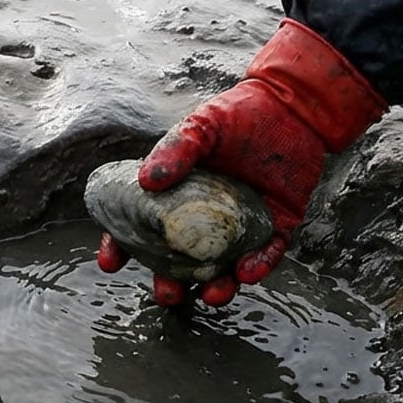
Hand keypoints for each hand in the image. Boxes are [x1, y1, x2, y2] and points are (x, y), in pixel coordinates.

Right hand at [97, 19, 386, 306]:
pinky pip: (265, 254)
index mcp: (179, 195)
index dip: (123, 246)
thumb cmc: (239, 114)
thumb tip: (145, 180)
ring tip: (212, 294)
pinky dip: (258, 266)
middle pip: (182, 260)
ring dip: (217, 286)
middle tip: (168, 295)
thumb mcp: (202, 126)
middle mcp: (206, 218)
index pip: (143, 226)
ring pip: (224, 267)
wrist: (292, 108)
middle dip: (172, 283)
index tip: (110, 262)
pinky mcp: (275, 227)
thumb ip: (177, 149)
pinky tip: (248, 272)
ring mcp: (240, 226)